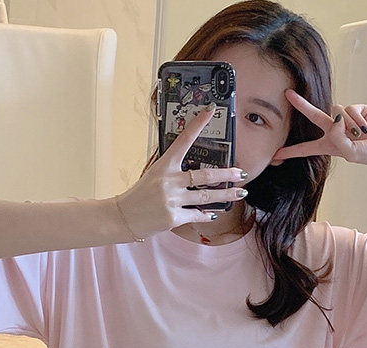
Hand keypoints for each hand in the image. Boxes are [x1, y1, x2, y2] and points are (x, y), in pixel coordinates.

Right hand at [115, 105, 246, 238]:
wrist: (124, 217)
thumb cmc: (141, 195)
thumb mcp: (154, 175)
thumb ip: (173, 171)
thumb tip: (197, 170)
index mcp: (164, 165)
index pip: (184, 140)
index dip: (198, 124)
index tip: (211, 111)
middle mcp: (169, 181)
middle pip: (205, 175)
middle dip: (227, 174)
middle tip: (241, 173)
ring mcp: (172, 200)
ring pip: (206, 196)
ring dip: (226, 195)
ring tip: (240, 193)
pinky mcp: (173, 218)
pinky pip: (197, 214)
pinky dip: (207, 214)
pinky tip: (214, 213)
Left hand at [273, 90, 366, 170]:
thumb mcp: (351, 153)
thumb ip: (338, 138)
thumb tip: (334, 118)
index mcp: (329, 146)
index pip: (306, 149)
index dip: (291, 152)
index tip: (276, 155)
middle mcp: (335, 131)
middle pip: (314, 117)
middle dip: (301, 105)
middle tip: (287, 94)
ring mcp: (346, 119)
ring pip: (337, 111)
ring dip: (349, 123)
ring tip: (361, 134)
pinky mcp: (358, 109)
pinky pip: (351, 108)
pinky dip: (358, 118)